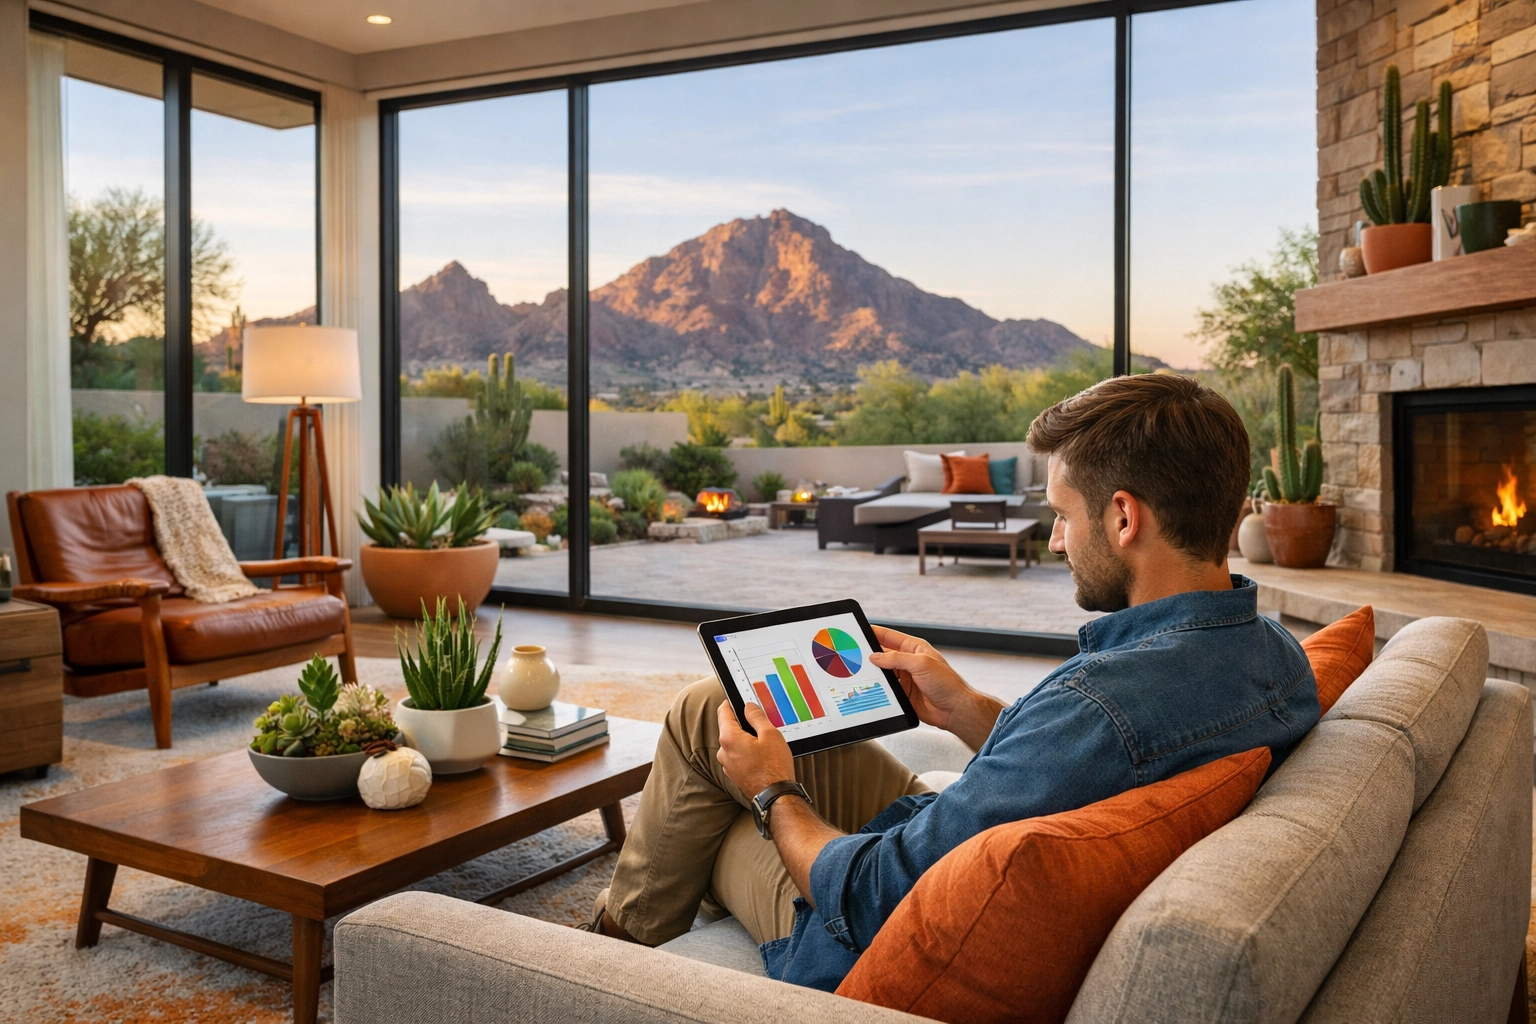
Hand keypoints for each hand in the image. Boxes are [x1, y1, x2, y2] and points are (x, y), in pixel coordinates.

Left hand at [717, 700, 795, 798]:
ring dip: (745, 738)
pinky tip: (761, 755)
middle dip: (742, 722)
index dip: (731, 703)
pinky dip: (746, 751)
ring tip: (764, 740)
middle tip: (759, 721)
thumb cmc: (774, 767)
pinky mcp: (733, 774)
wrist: (775, 796)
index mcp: (729, 738)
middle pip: (729, 727)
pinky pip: (737, 755)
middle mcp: (723, 751)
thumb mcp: (770, 734)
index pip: (723, 712)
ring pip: (733, 743)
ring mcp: (727, 764)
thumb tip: (748, 707)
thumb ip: (756, 717)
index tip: (740, 699)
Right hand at [869, 625, 1003, 750]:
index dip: (874, 633)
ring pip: (882, 672)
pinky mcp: (902, 693)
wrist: (954, 710)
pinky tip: (868, 686)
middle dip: (869, 654)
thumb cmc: (947, 684)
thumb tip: (876, 656)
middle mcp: (908, 661)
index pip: (889, 637)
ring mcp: (905, 678)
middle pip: (883, 654)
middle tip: (853, 654)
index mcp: (914, 648)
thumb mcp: (921, 664)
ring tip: (858, 671)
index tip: (859, 631)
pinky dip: (877, 687)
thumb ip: (897, 658)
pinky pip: (885, 688)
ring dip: (873, 672)